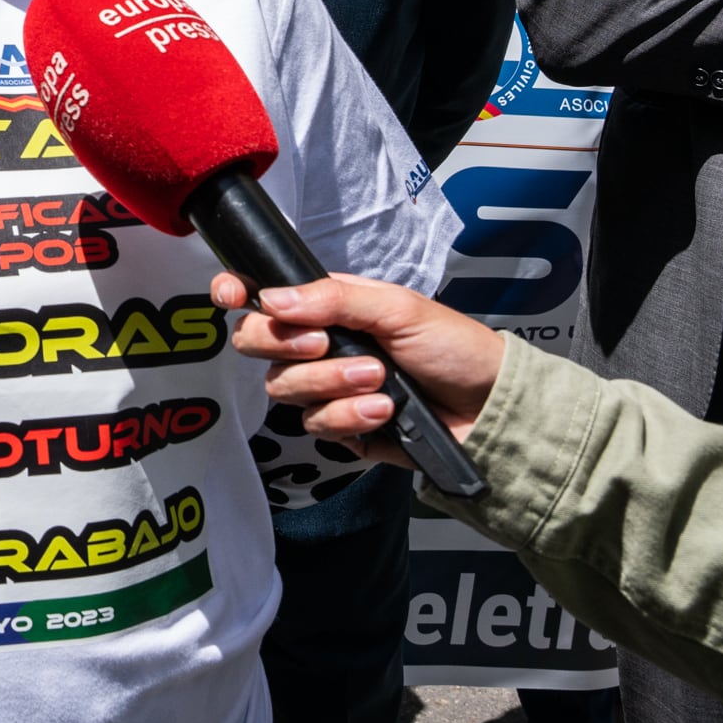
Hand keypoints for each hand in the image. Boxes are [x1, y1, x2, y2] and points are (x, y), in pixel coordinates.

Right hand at [214, 272, 503, 461]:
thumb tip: (271, 299)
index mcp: (327, 306)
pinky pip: (317, 425)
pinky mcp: (341, 428)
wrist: (489, 410)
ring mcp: (326, 388)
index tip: (232, 299)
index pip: (263, 297)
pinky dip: (350, 417)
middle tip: (326, 345)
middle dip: (287, 347)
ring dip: (332, 384)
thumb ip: (333, 299)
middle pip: (259, 345)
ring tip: (379, 381)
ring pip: (285, 389)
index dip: (236, 294)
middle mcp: (317, 344)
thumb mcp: (397, 308)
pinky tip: (384, 412)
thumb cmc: (451, 345)